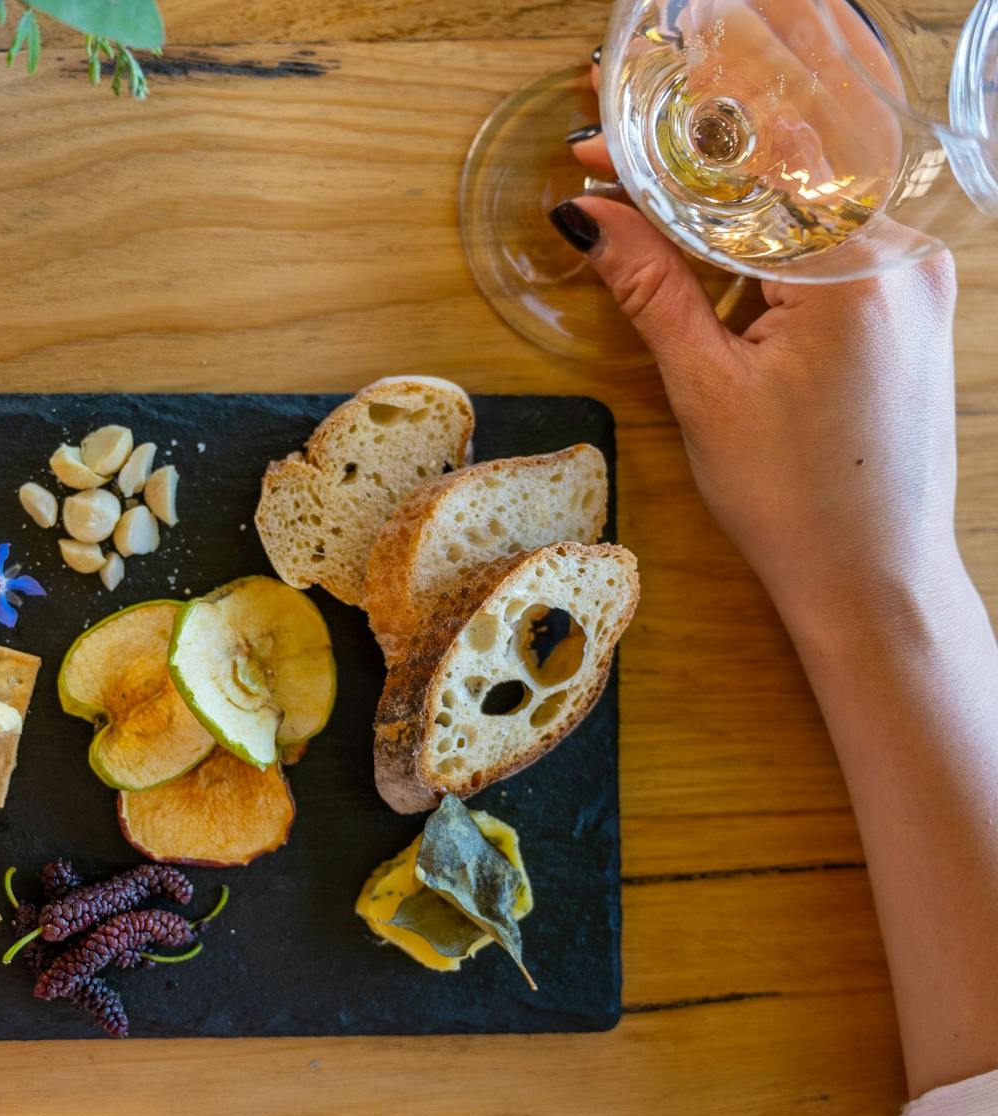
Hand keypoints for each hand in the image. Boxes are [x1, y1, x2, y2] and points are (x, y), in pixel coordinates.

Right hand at [553, 99, 962, 629]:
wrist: (873, 575)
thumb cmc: (795, 499)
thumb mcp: (706, 387)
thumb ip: (649, 286)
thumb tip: (588, 216)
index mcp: (854, 272)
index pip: (747, 172)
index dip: (659, 157)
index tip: (595, 154)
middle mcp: (902, 257)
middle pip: (778, 182)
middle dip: (687, 183)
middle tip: (609, 192)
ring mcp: (914, 279)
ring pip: (799, 213)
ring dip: (723, 222)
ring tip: (653, 248)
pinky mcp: (909, 304)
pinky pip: (826, 249)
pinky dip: (764, 255)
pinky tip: (718, 286)